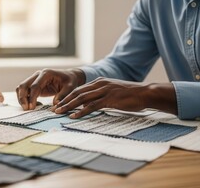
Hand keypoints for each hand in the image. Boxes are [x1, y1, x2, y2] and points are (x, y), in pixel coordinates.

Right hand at [16, 68, 85, 109]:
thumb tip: (55, 105)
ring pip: (21, 87)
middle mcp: (38, 75)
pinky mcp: (33, 84)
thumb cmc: (70, 82)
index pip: (35, 85)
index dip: (32, 97)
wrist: (69, 77)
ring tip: (27, 108)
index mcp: (46, 73)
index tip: (31, 107)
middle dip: (22, 98)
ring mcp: (34, 79)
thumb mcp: (70, 88)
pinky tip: (34, 105)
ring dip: (21, 98)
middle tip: (26, 109)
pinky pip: (25, 91)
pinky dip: (25, 98)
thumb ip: (63, 96)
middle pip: (24, 85)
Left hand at [52, 77, 176, 117]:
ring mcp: (104, 91)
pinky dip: (81, 111)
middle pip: (77, 93)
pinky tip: (74, 116)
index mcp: (99, 82)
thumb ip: (100, 97)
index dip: (67, 97)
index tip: (58, 104)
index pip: (79, 89)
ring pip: (81, 98)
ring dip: (69, 106)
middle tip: (54, 109)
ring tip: (59, 112)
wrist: (145, 93)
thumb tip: (88, 105)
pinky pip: (92, 106)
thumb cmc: (130, 95)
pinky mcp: (109, 99)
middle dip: (64, 101)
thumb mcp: (112, 93)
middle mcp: (100, 84)